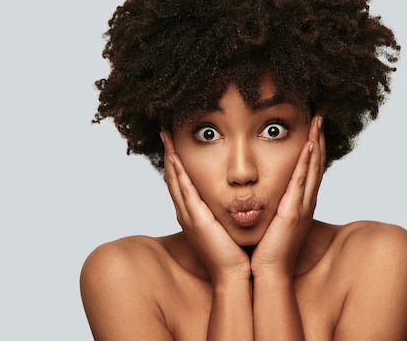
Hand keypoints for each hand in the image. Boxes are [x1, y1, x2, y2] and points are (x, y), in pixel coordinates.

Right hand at [161, 130, 250, 283]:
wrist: (237, 275)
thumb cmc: (238, 252)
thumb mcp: (231, 225)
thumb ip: (230, 209)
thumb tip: (240, 196)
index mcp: (196, 214)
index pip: (184, 182)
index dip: (178, 162)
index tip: (176, 141)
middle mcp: (188, 213)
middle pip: (174, 177)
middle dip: (169, 153)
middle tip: (165, 131)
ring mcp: (188, 215)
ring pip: (175, 179)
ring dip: (170, 156)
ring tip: (166, 136)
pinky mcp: (195, 219)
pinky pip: (183, 189)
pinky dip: (177, 171)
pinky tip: (174, 155)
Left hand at [250, 115, 325, 277]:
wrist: (266, 273)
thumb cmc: (264, 250)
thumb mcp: (267, 220)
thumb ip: (266, 203)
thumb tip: (255, 191)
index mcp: (297, 202)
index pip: (307, 168)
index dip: (312, 145)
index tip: (311, 124)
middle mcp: (304, 201)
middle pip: (315, 163)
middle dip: (318, 137)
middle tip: (319, 113)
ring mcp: (302, 206)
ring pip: (313, 167)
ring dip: (317, 142)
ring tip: (318, 119)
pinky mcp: (295, 212)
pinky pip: (303, 181)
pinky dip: (308, 162)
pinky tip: (310, 144)